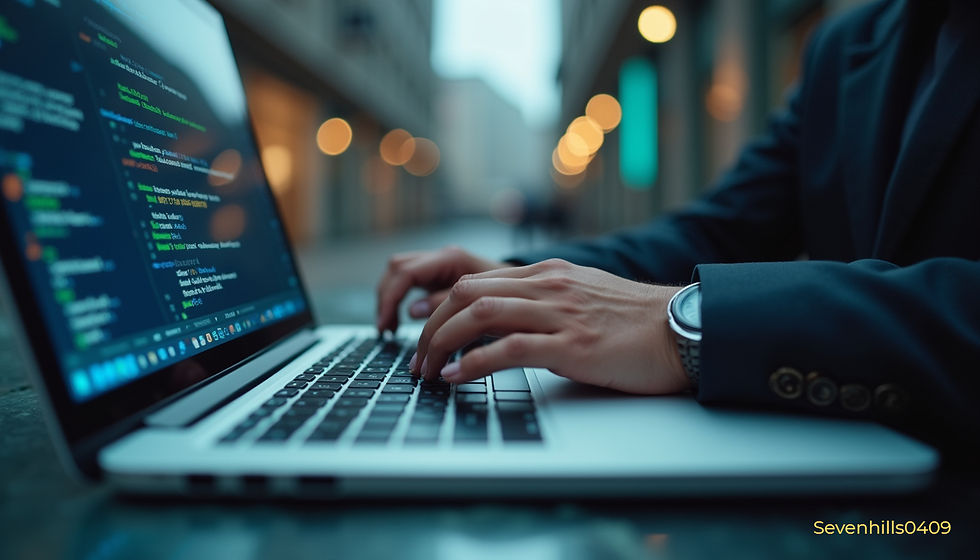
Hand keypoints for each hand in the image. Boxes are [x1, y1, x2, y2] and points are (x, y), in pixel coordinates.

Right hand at [376, 246, 511, 333]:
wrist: (533, 294)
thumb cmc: (515, 299)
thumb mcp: (485, 306)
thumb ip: (450, 305)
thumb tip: (414, 310)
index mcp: (453, 260)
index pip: (407, 273)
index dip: (392, 300)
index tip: (388, 327)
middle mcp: (444, 259)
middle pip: (397, 267)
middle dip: (386, 298)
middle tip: (386, 330)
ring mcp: (441, 266)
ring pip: (399, 273)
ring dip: (389, 299)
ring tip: (390, 329)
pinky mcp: (441, 278)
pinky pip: (409, 282)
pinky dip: (399, 301)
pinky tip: (401, 323)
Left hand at [410, 259, 690, 394]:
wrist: (684, 329)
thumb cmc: (637, 322)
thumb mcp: (584, 298)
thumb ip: (546, 304)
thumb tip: (508, 330)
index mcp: (548, 275)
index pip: (475, 283)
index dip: (439, 310)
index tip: (426, 338)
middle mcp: (548, 287)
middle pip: (466, 294)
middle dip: (431, 327)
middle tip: (419, 360)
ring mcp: (560, 314)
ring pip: (479, 316)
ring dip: (443, 345)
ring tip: (429, 372)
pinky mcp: (573, 345)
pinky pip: (510, 349)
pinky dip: (476, 363)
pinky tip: (459, 378)